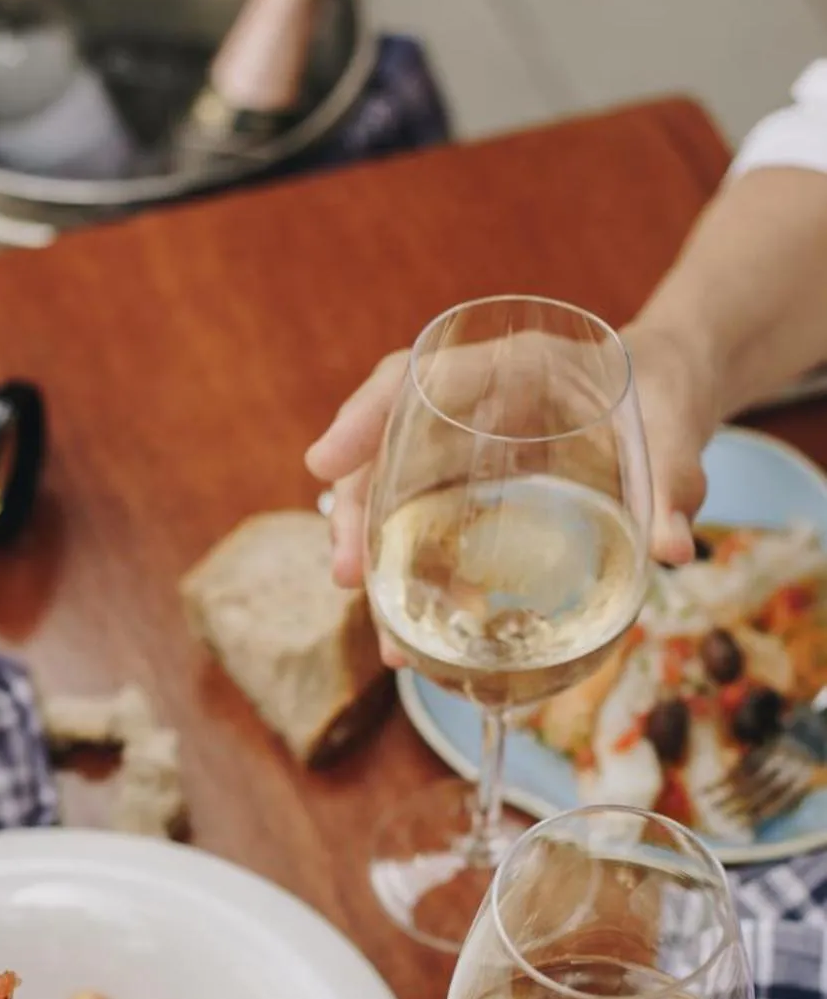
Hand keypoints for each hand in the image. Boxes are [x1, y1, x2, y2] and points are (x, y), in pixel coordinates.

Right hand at [305, 319, 719, 609]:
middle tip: (346, 576)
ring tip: (387, 634)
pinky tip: (416, 627)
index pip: (419, 376)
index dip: (365, 415)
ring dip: (375, 557)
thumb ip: (673, 482)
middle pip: (388, 447)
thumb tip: (672, 548)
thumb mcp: (675, 431)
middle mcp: (474, 404)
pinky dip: (412, 573)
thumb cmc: (666, 394)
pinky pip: (424, 522)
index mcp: (513, 365)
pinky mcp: (473, 487)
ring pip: (394, 492)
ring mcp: (466, 447)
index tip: (322, 463)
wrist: (670, 395)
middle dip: (357, 511)